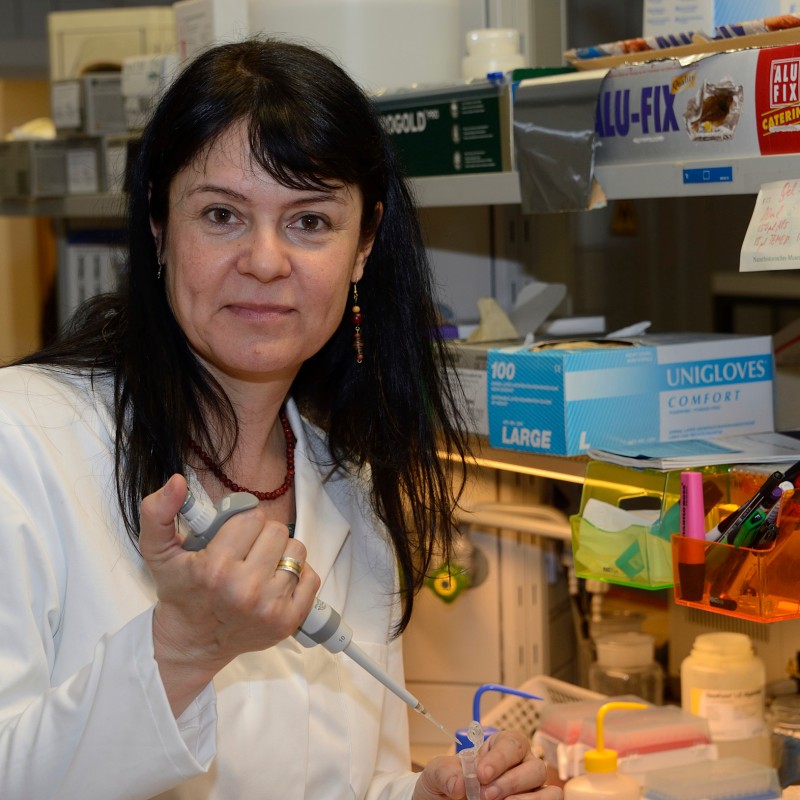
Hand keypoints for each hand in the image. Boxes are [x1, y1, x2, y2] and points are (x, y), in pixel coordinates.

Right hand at [139, 474, 319, 715]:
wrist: (192, 644)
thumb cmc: (180, 593)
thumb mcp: (158, 552)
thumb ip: (158, 512)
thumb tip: (177, 481)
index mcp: (215, 569)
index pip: (252, 517)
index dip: (241, 523)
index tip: (230, 537)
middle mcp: (245, 589)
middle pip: (277, 531)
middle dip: (261, 536)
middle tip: (245, 552)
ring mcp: (270, 608)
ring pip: (296, 552)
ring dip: (280, 554)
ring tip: (260, 566)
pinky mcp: (288, 621)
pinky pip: (311, 577)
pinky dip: (298, 576)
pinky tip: (275, 582)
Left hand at [413, 731, 561, 799]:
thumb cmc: (447, 783)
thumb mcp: (437, 773)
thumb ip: (445, 773)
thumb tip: (459, 784)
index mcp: (502, 747)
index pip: (512, 743)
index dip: (500, 758)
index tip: (480, 774)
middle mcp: (522, 766)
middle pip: (535, 768)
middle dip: (511, 782)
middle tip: (486, 795)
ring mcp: (531, 789)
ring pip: (549, 791)